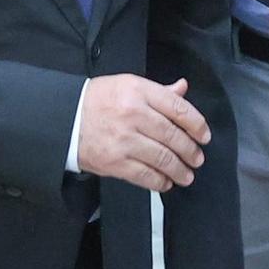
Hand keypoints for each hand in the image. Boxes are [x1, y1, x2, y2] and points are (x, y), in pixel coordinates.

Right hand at [77, 74, 208, 191]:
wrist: (65, 119)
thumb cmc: (98, 101)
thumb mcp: (127, 85)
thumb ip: (158, 91)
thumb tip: (183, 89)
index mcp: (138, 91)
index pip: (178, 108)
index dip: (197, 124)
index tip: (204, 136)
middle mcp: (133, 114)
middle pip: (173, 136)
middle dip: (190, 151)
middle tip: (197, 158)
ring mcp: (124, 140)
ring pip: (163, 158)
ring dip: (180, 170)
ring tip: (187, 175)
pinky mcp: (115, 162)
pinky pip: (146, 176)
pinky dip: (160, 182)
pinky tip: (166, 182)